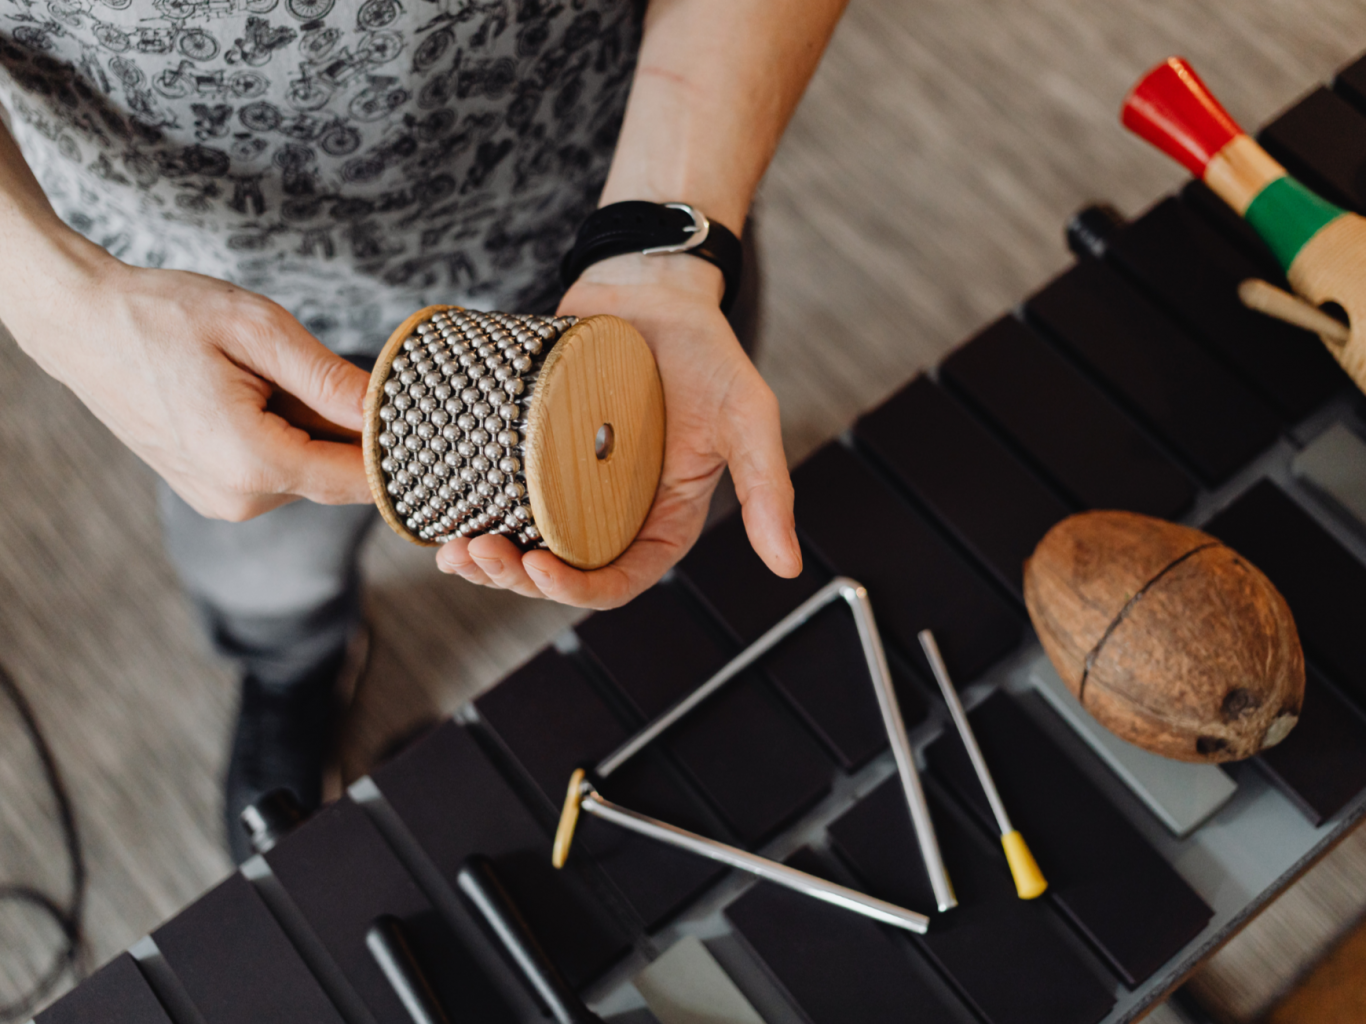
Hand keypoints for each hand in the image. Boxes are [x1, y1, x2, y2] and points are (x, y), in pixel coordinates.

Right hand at [3, 241, 370, 519]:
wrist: (82, 325)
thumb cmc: (163, 316)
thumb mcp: (258, 331)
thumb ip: (329, 380)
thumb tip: (390, 411)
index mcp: (251, 463)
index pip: (360, 480)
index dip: (402, 453)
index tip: (431, 421)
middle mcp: (239, 498)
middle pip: (338, 476)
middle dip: (357, 431)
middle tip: (356, 374)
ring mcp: (224, 500)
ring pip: (311, 471)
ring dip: (319, 428)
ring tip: (282, 374)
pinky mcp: (216, 491)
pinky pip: (280, 468)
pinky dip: (290, 433)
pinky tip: (265, 392)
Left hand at [436, 252, 800, 607]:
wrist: (649, 289)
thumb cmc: (707, 352)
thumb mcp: (748, 417)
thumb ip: (768, 489)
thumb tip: (788, 566)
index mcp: (660, 520)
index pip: (618, 579)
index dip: (578, 591)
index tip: (542, 571)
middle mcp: (610, 512)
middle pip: (558, 571)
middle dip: (514, 577)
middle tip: (476, 555)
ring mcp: (565, 485)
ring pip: (520, 542)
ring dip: (484, 559)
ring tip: (450, 550)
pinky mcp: (530, 453)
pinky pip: (497, 495)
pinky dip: (469, 510)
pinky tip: (440, 512)